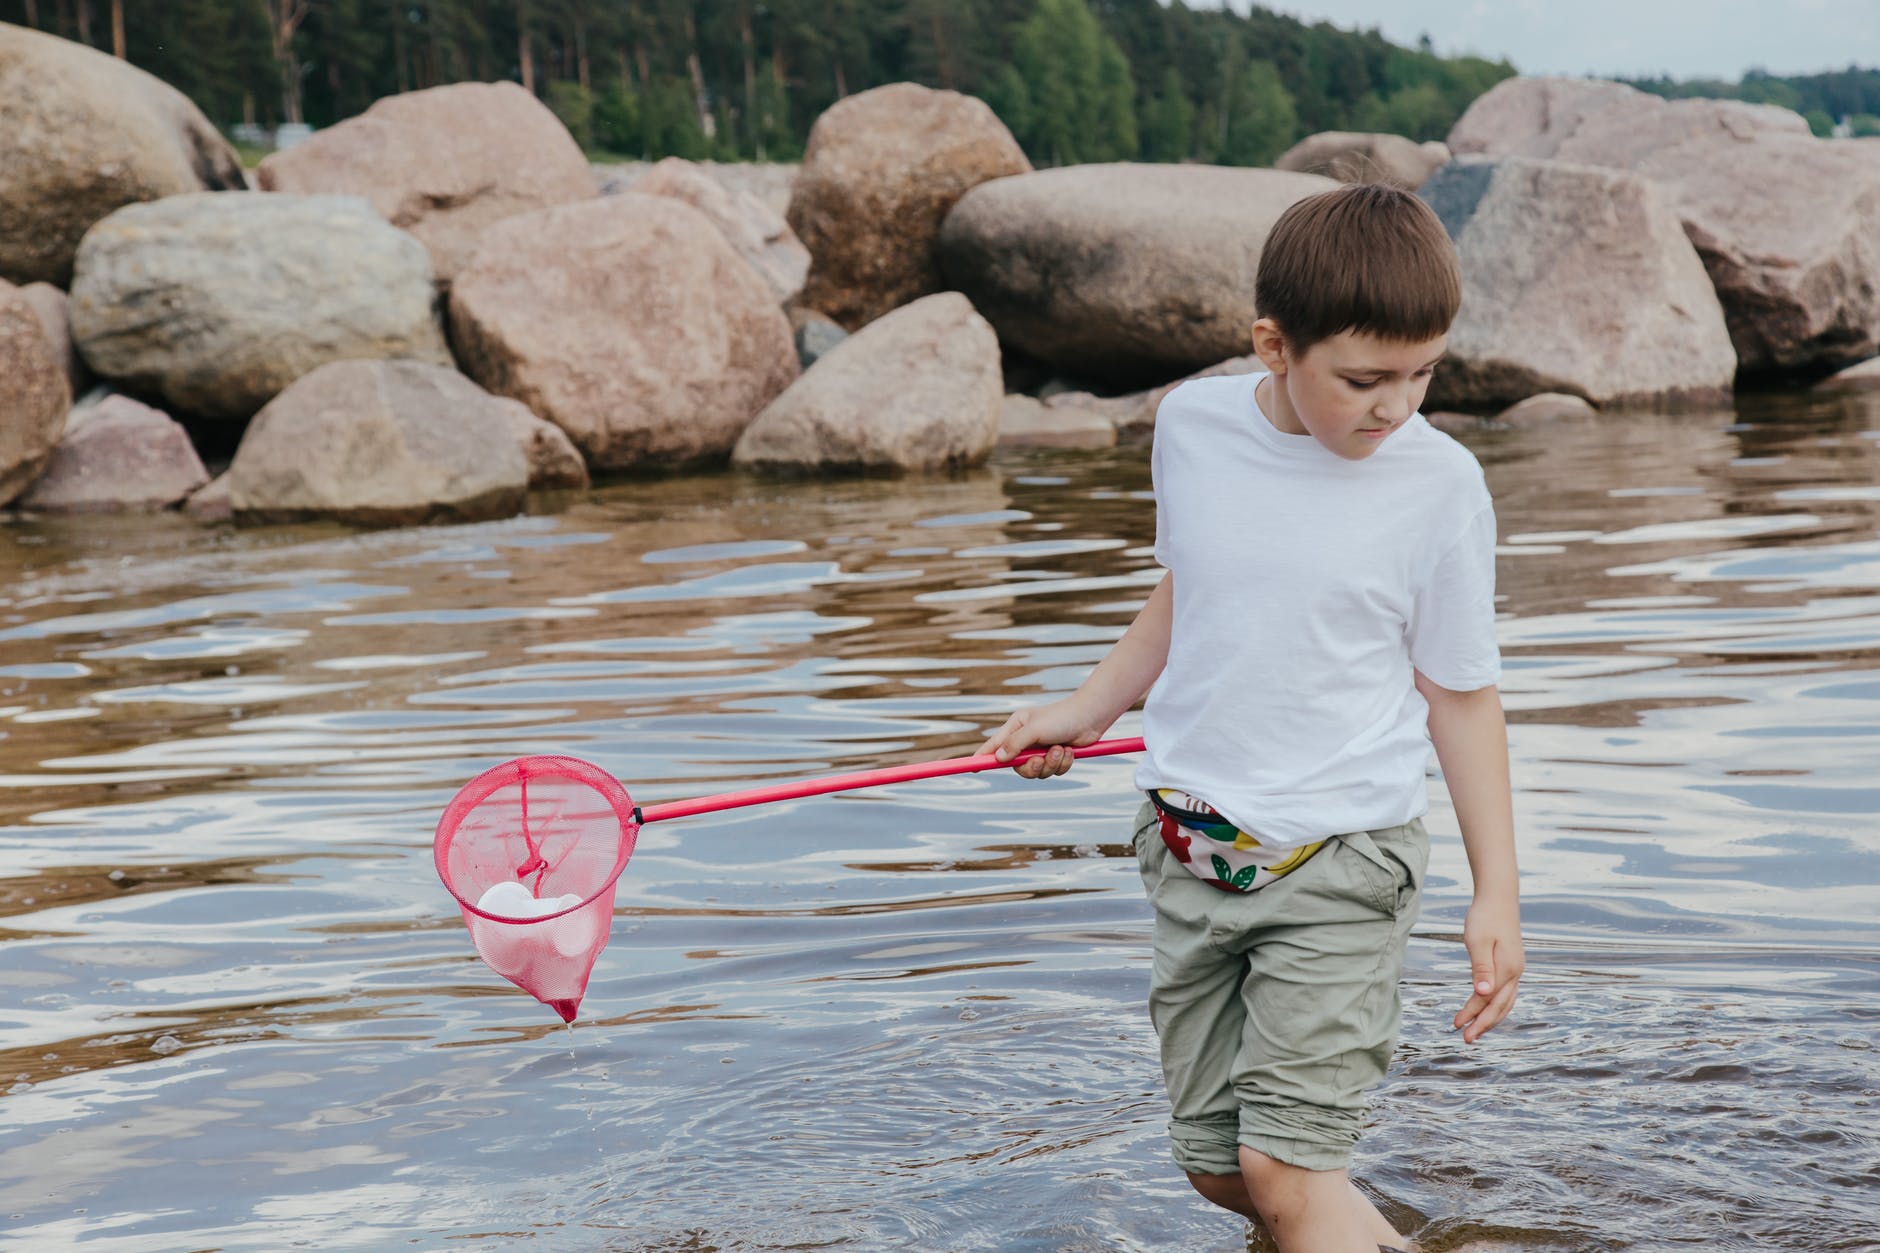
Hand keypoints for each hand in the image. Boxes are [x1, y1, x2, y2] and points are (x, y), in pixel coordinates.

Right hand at [977, 700, 1103, 778]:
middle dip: (1031, 767)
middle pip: (1017, 766)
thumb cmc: (1061, 718)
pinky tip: (1069, 751)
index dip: (983, 756)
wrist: (1090, 717)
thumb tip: (999, 759)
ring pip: (1037, 772)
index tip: (973, 767)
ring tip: (1060, 750)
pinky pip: (1054, 772)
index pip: (994, 745)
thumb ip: (1015, 744)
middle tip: (1040, 760)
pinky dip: (1062, 764)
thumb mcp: (1035, 729)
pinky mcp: (1057, 757)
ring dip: (1051, 764)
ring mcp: (1042, 749)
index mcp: (1016, 727)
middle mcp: (1027, 740)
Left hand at [1455, 895, 1522, 1042]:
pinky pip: (1505, 992)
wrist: (1498, 897)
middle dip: (1484, 1024)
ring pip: (1505, 1001)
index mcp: (1508, 969)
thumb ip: (1481, 968)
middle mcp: (1515, 972)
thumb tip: (1482, 994)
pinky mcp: (1511, 964)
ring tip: (1474, 1030)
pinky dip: (1495, 1004)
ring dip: (1490, 1017)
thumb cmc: (1484, 917)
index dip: (1473, 1015)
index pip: (1488, 1000)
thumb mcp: (1478, 941)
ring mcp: (1515, 968)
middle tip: (1466, 1039)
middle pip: (1500, 1006)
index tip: (1458, 1027)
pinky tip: (1484, 1009)